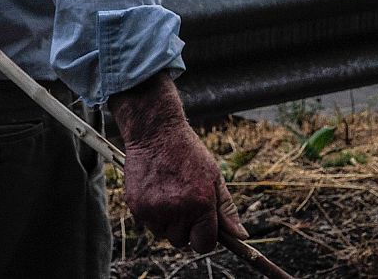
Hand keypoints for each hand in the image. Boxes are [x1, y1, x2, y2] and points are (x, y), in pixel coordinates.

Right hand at [124, 120, 246, 252]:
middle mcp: (178, 210)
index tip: (202, 227)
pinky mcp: (137, 207)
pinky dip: (151, 213)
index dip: (204, 237)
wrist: (154, 132)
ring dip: (166, 221)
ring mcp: (155, 210)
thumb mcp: (214, 176)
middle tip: (183, 202)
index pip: (204, 244)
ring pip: (162, 233)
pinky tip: (155, 191)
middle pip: (182, 241)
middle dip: (184, 228)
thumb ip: (226, 209)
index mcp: (201, 203)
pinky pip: (147, 224)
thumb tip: (240, 235)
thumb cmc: (187, 152)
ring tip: (168, 194)